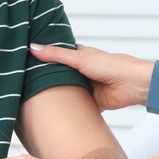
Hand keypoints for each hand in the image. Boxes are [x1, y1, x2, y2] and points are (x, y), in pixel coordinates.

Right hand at [28, 43, 153, 110]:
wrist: (132, 85)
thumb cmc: (112, 66)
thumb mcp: (79, 58)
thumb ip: (56, 55)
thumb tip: (33, 48)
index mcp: (80, 56)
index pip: (58, 55)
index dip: (44, 57)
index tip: (26, 60)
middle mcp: (82, 70)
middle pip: (60, 74)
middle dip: (49, 78)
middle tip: (27, 81)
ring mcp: (87, 86)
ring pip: (68, 90)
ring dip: (59, 94)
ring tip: (36, 97)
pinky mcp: (92, 101)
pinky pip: (77, 105)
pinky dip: (70, 108)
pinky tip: (56, 111)